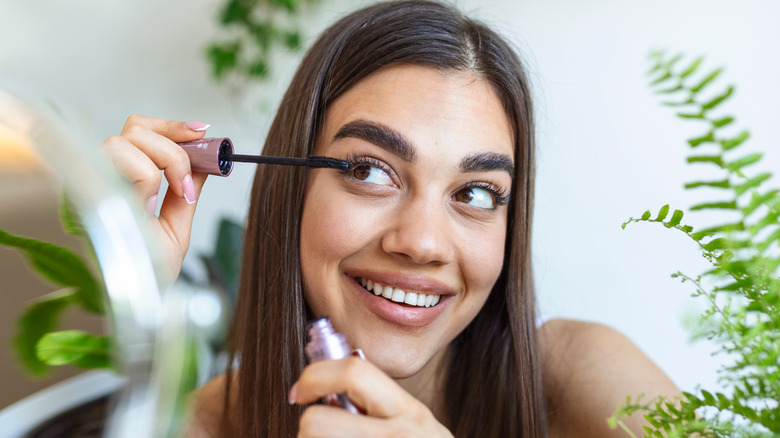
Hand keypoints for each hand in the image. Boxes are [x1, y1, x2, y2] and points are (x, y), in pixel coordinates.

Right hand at [99, 115, 209, 280]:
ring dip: (161, 163)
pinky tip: (151, 206)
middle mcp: (106, 178)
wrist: (139, 303)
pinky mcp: (89, 198)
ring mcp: (95, 186)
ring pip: (123, 141)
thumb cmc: (149, 271)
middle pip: (134, 128)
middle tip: (187, 181)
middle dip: (172, 147)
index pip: (140, 129)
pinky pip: (119, 169)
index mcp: (126, 181)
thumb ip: (187, 190)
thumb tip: (205, 159)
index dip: (171, 126)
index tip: (202, 132)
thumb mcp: (177, 226)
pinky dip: (146, 180)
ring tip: (172, 195)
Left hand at [290, 357, 452, 437]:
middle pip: (317, 422)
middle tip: (318, 434)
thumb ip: (381, 404)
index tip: (302, 391)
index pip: (354, 372)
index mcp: (409, 412)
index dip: (316, 375)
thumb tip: (326, 384)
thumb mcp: (416, 426)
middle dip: (307, 428)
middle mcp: (398, 437)